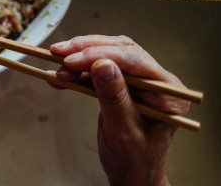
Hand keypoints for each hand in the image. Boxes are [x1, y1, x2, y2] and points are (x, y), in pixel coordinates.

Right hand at [50, 35, 189, 185]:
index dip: (101, 55)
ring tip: (58, 66)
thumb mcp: (123, 131)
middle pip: (119, 51)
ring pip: (106, 55)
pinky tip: (61, 75)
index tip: (73, 60)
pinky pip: (98, 68)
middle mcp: (156, 80)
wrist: (131, 174)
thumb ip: (114, 97)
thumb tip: (102, 65)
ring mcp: (139, 80)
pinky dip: (78, 70)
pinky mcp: (122, 82)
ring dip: (79, 58)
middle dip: (86, 51)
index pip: (134, 60)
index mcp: (167, 91)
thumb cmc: (134, 160)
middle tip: (59, 54)